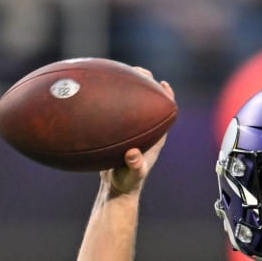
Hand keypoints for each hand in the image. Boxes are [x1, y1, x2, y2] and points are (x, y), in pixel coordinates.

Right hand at [103, 73, 172, 195]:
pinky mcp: (117, 133)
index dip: (167, 98)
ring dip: (128, 88)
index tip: (163, 84)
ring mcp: (131, 131)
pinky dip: (108, 100)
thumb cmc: (127, 183)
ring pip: (131, 104)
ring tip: (121, 71)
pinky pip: (114, 112)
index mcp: (154, 139)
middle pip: (149, 103)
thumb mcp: (131, 176)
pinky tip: (95, 89)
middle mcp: (145, 132)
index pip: (166, 114)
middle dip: (147, 85)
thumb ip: (135, 165)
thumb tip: (134, 153)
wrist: (115, 189)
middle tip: (139, 72)